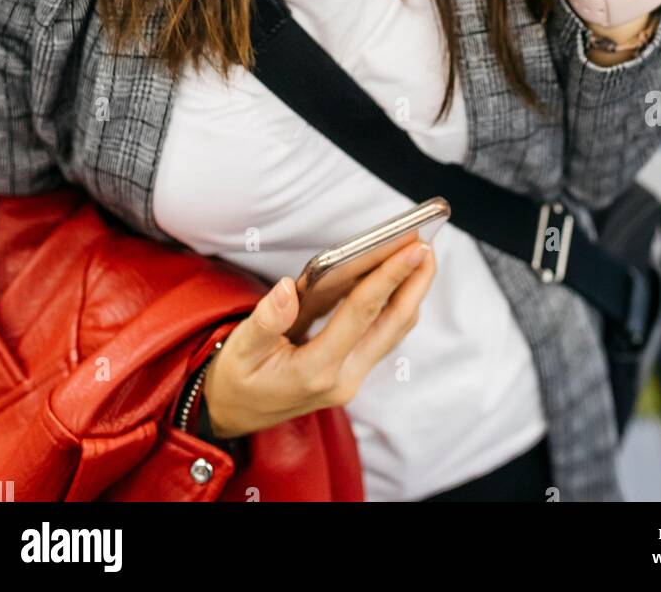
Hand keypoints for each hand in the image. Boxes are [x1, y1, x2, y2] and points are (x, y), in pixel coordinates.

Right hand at [201, 240, 435, 439]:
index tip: (413, 247)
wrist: (232, 416)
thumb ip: (265, 320)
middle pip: (392, 322)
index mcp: (315, 369)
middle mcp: (343, 377)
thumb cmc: (235, 379)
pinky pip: (383, 335)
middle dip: (415, 282)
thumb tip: (289, 288)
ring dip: (410, 293)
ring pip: (393, 330)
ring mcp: (351, 378)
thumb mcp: (240, 350)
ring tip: (420, 256)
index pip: (361, 313)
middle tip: (428, 243)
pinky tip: (397, 282)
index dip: (389, 276)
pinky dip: (396, 305)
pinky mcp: (351, 373)